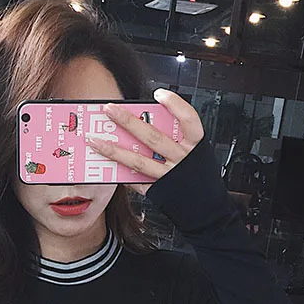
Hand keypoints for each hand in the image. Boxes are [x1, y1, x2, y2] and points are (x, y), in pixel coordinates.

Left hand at [84, 89, 203, 196]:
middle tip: (109, 109)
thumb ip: (176, 141)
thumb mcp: (196, 155)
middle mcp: (182, 161)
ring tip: (96, 140)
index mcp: (195, 146)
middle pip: (153, 137)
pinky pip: (137, 181)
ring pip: (138, 161)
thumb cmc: (199, 178)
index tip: (159, 93)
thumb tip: (144, 126)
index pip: (188, 120)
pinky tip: (109, 166)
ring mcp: (169, 177)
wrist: (207, 209)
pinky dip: (123, 174)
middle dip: (129, 121)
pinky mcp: (158, 191)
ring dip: (114, 150)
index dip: (175, 105)